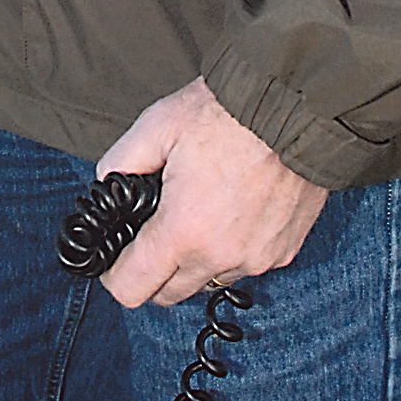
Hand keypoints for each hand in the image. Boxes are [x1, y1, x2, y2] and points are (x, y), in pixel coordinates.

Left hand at [95, 76, 327, 307]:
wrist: (293, 106)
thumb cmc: (226, 112)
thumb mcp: (156, 124)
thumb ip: (119, 162)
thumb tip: (106, 186)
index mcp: (184, 231)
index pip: (133, 289)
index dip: (114, 275)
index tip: (114, 258)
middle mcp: (222, 256)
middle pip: (170, 294)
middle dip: (152, 271)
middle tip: (151, 232)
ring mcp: (257, 258)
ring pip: (209, 280)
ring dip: (195, 260)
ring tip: (196, 212)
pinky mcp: (284, 251)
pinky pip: (245, 265)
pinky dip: (231, 249)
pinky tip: (231, 210)